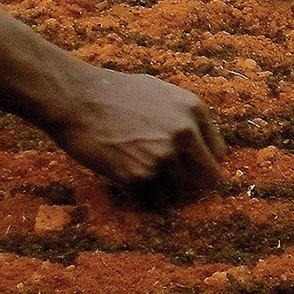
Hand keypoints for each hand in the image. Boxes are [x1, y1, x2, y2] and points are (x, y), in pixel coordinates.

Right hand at [46, 65, 225, 188]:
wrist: (75, 98)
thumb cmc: (114, 92)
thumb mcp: (161, 91)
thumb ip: (185, 116)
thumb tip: (201, 144)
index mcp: (193, 110)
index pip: (218, 154)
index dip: (202, 162)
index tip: (189, 166)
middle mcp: (184, 134)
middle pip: (205, 178)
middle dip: (189, 181)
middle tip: (169, 179)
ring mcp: (162, 157)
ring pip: (178, 193)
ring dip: (163, 191)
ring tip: (141, 176)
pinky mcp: (137, 177)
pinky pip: (150, 202)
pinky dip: (141, 199)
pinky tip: (128, 184)